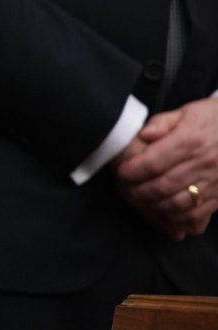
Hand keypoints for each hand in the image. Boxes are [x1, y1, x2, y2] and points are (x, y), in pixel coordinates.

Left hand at [114, 98, 217, 240]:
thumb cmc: (214, 119)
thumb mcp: (188, 111)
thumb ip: (162, 123)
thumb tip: (144, 135)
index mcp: (191, 141)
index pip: (152, 163)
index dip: (132, 171)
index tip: (121, 172)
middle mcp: (204, 164)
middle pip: (161, 186)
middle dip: (138, 191)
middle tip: (127, 189)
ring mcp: (215, 182)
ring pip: (176, 204)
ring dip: (154, 206)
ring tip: (142, 200)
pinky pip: (196, 215)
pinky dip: (176, 218)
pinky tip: (165, 212)